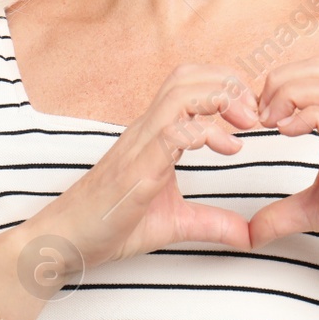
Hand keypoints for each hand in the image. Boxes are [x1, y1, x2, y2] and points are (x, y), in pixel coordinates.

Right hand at [19, 64, 259, 275]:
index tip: (252, 115)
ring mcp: (139, 147)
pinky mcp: (136, 169)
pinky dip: (204, 131)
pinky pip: (170, 132)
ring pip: (180, 94)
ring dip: (219, 99)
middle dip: (228, 84)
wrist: (64, 243)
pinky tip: (227, 149)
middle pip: (187, 76)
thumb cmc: (109, 226)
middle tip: (254, 115)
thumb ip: (211, 223)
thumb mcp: (174, 224)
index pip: (189, 84)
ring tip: (245, 126)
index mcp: (155, 136)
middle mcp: (146, 132)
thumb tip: (247, 235)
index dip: (226, 86)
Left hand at [246, 55, 318, 277]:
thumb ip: (282, 215)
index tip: (256, 114)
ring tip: (270, 121)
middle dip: (281, 80)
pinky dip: (308, 118)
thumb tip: (249, 233)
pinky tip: (287, 133)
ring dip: (291, 93)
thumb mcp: (316, 212)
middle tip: (258, 115)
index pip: (313, 76)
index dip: (279, 83)